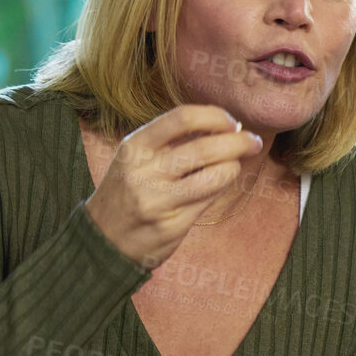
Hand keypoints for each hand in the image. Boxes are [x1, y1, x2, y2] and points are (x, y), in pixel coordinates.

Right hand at [84, 104, 264, 268]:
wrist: (102, 239)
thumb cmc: (127, 191)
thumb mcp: (136, 158)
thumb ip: (172, 142)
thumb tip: (224, 126)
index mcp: (134, 146)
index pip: (182, 118)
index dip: (215, 116)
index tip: (232, 122)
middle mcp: (143, 171)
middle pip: (204, 147)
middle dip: (238, 141)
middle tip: (253, 141)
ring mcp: (158, 200)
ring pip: (214, 175)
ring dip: (234, 166)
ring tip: (236, 164)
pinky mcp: (173, 224)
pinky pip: (210, 199)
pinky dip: (223, 186)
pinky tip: (222, 182)